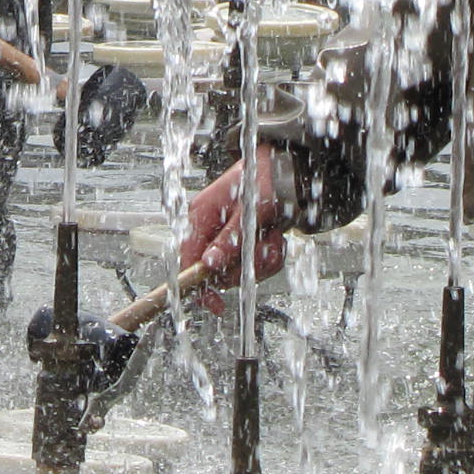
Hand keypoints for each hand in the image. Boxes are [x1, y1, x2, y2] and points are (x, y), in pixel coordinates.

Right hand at [176, 144, 289, 312]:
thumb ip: (229, 240)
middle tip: (263, 248)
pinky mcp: (243, 242)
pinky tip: (275, 237)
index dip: (198, 283)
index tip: (215, 303)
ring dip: (261, 259)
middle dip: (246, 265)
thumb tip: (209, 264)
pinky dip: (269, 254)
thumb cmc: (262, 180)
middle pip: (218, 270)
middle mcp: (210, 229)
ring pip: (240, 269)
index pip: (187, 258)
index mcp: (200, 215)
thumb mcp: (248, 212)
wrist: (287, 170)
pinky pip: (255, 264)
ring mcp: (227, 236)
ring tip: (272, 236)